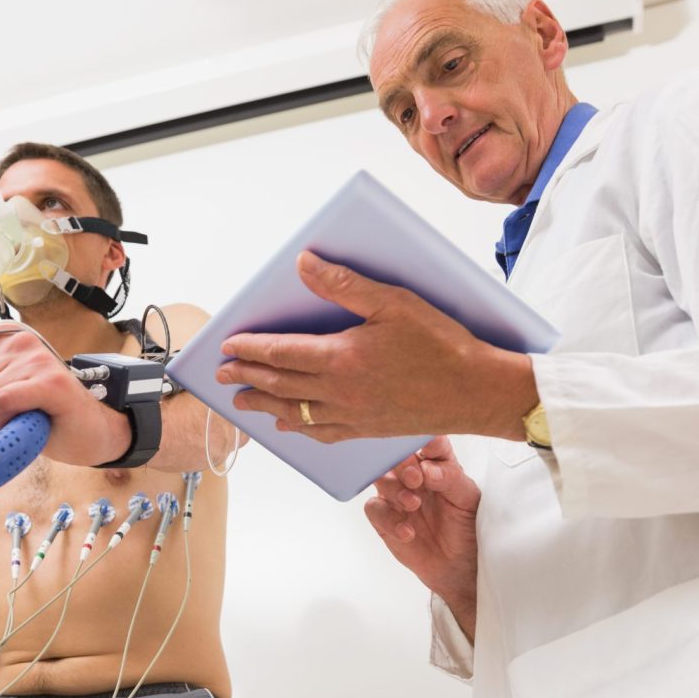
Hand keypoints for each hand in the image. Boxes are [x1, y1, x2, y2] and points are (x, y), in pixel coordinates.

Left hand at [0, 326, 130, 466]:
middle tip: (9, 419)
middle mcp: (17, 338)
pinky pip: (0, 403)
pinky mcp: (48, 380)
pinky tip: (22, 426)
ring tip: (23, 420)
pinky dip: (2, 424)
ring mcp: (34, 357)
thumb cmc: (44, 415)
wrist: (92, 432)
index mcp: (0, 335)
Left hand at [215, 251, 536, 440]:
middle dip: (248, 378)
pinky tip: (290, 426)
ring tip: (243, 403)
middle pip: (280, 385)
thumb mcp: (394, 302)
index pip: (281, 353)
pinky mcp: (368, 430)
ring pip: (295, 413)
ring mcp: (352, 415)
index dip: (251, 350)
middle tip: (223, 376)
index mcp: (341, 358)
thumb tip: (304, 264)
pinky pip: (323, 433)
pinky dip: (300, 428)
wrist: (474, 391)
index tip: (228, 347)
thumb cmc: (442, 345)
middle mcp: (339, 391)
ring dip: (265, 406)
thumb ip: (344, 285)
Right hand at [364, 436, 479, 639]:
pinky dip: (390, 519)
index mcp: (438, 465)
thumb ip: (450, 479)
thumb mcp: (469, 500)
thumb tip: (427, 469)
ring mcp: (397, 496)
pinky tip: (408, 532)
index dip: (428, 443)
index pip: (430, 444)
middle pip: (398, 457)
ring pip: (381, 479)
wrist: (458, 566)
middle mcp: (414, 476)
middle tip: (416, 479)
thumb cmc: (466, 528)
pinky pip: (375, 510)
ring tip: (413, 504)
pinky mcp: (384, 519)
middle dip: (404, 465)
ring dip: (395, 489)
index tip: (430, 448)